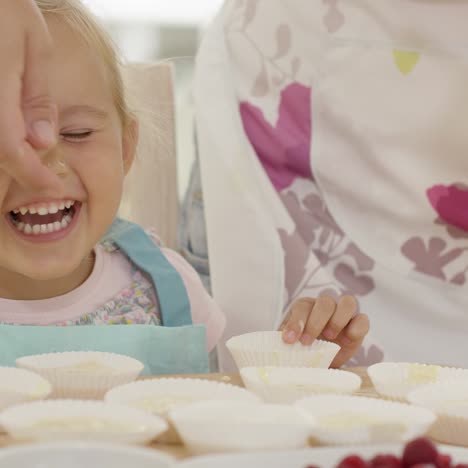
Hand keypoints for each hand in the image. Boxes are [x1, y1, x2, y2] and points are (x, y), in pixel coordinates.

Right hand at [0, 0, 61, 189]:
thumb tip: (44, 142)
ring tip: (28, 172)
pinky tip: (14, 146)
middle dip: (13, 179)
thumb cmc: (5, 6)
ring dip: (3, 167)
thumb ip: (36, 97)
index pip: (12, 151)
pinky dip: (0, 146)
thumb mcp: (32, 45)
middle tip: (41, 186)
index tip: (56, 188)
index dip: (35, 175)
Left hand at [280, 295, 368, 367]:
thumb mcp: (292, 347)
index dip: (296, 322)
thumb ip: (288, 345)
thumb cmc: (302, 351)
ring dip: (338, 319)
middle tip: (307, 342)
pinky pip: (363, 319)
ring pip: (347, 303)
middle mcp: (325, 307)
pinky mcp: (358, 326)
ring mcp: (344, 314)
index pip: (302, 306)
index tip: (289, 340)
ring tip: (329, 337)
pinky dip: (357, 327)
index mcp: (306, 308)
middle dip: (315, 322)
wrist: (320, 363)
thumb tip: (280, 350)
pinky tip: (346, 341)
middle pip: (325, 302)